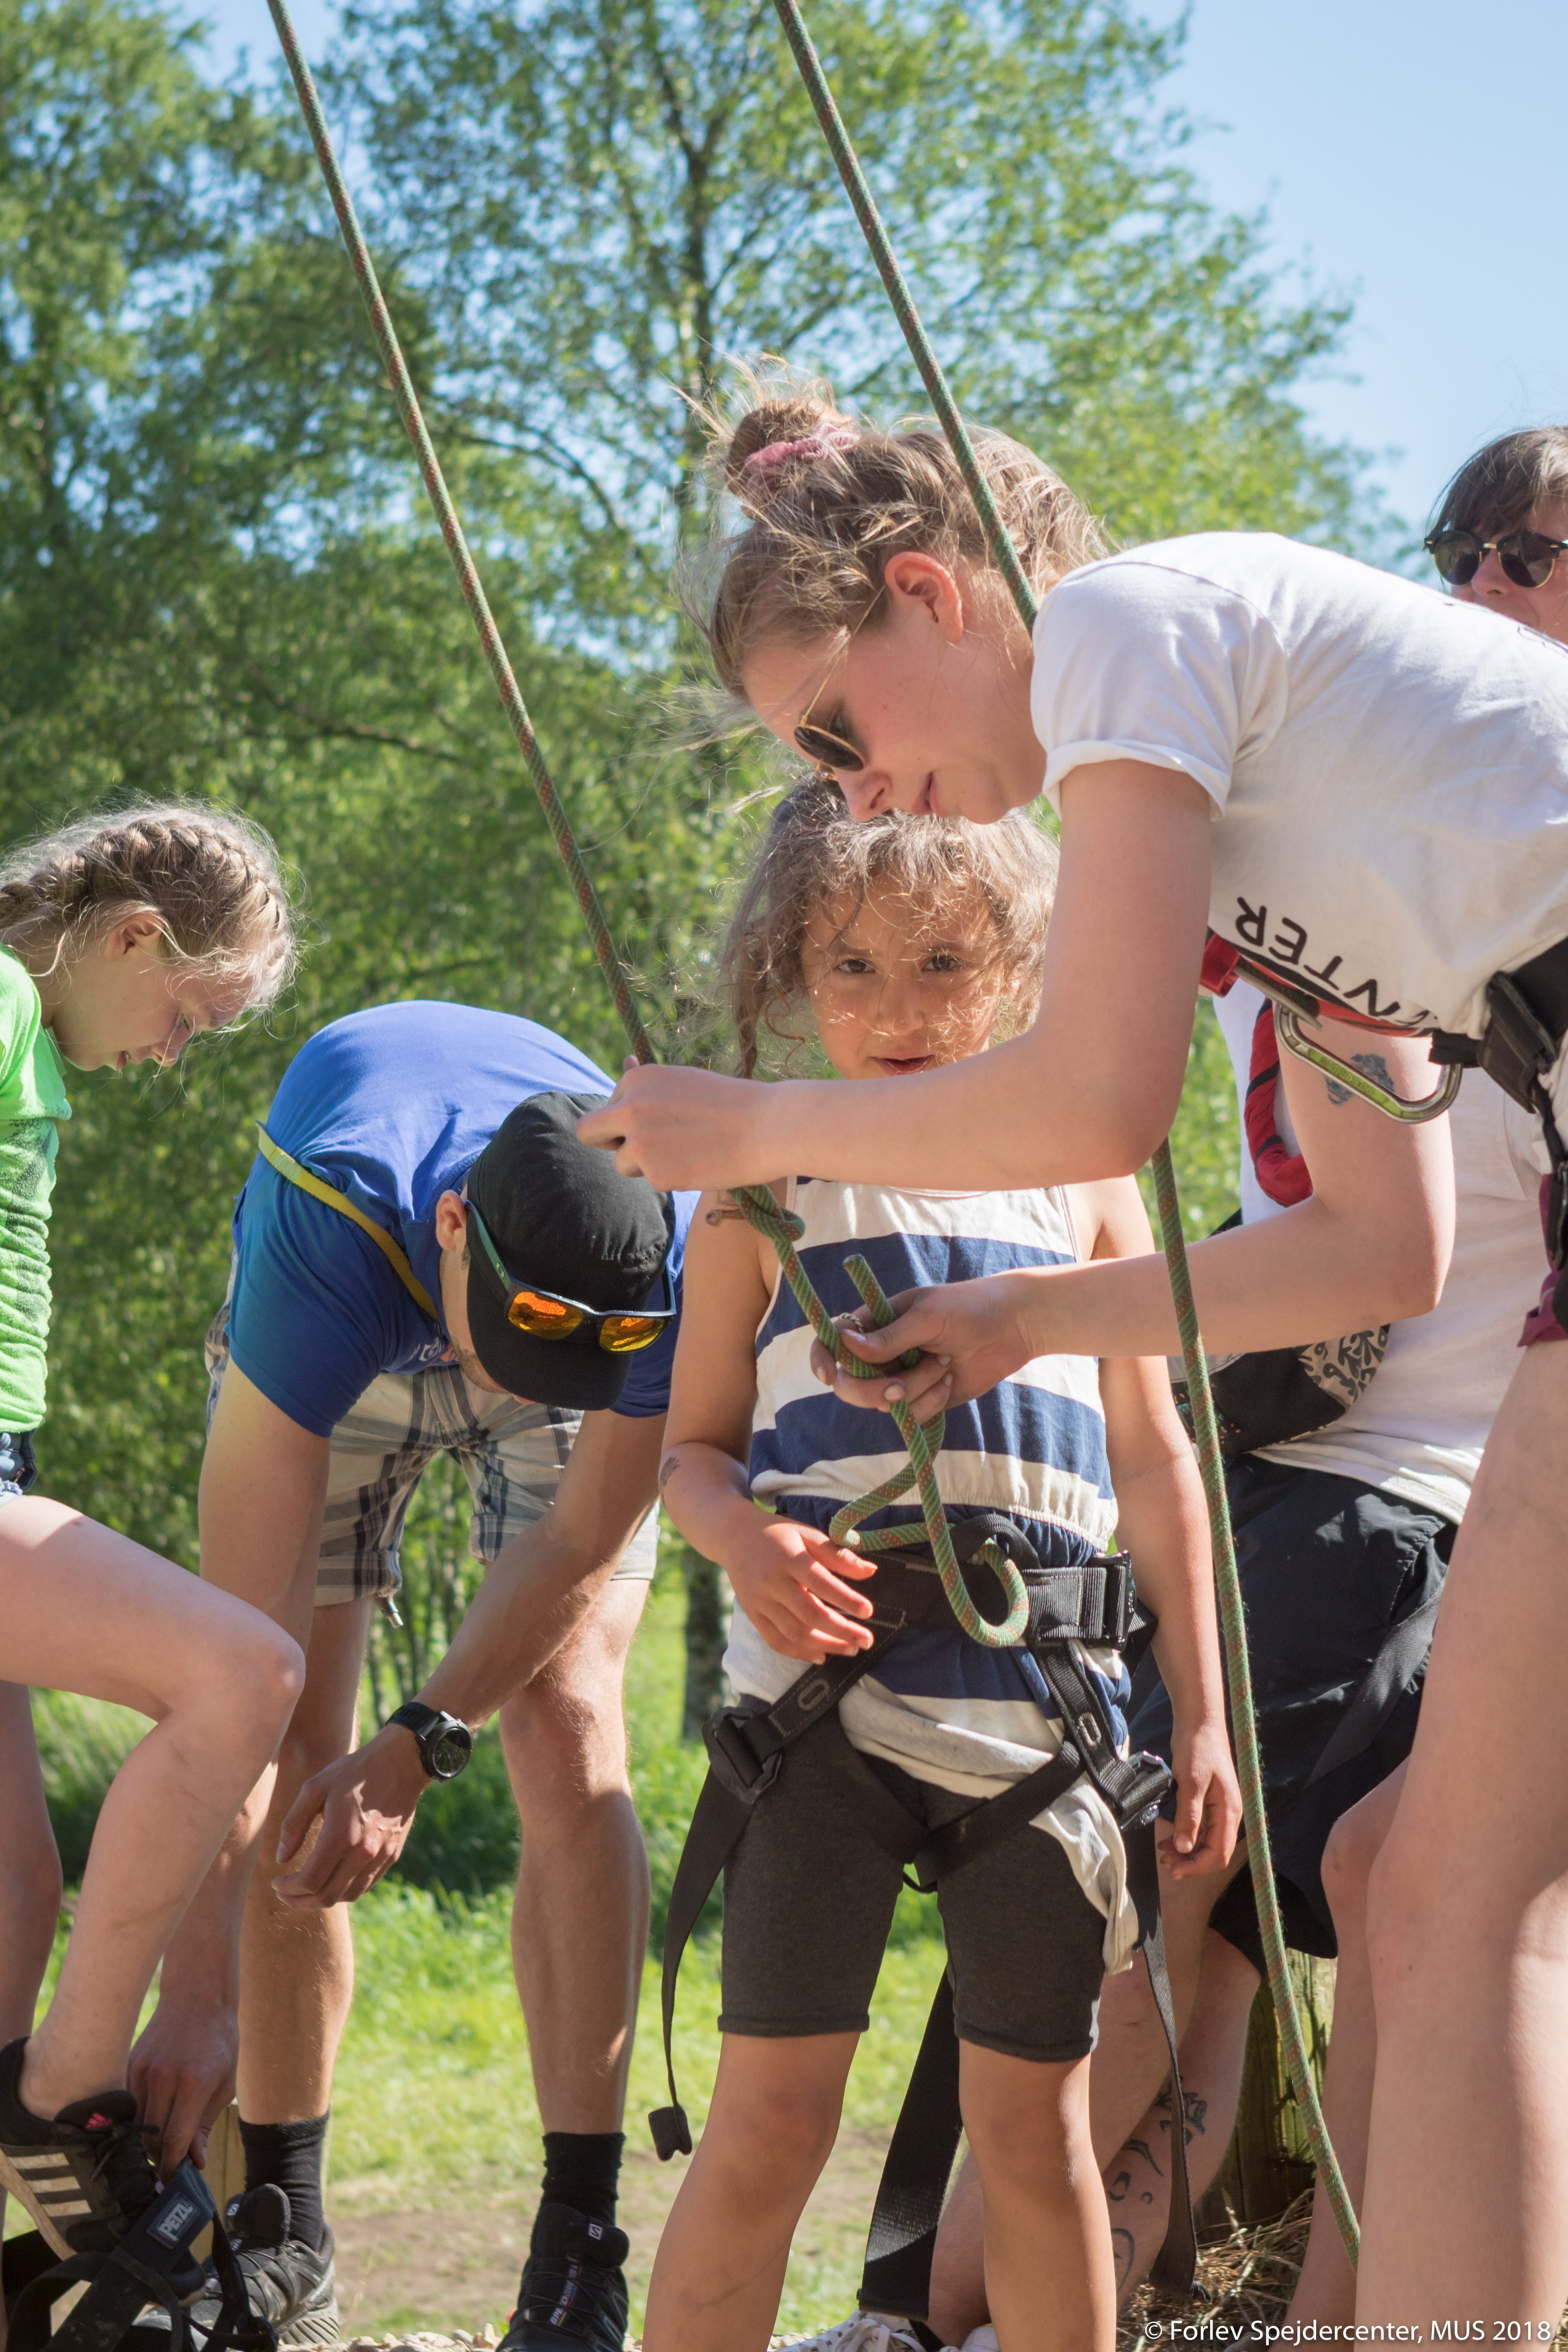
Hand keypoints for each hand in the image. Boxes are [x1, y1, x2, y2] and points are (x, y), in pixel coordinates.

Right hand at [130, 1997, 237, 2177]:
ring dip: (147, 2140)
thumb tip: (194, 2161)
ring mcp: (143, 2070)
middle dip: (160, 2158)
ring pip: (136, 2125)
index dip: (171, 2167)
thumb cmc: (218, 2042)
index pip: (174, 2140)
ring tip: (163, 2141)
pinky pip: (129, 2106)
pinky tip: (153, 2116)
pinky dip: (139, 2118)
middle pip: (151, 2138)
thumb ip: (205, 2125)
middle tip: (170, 2164)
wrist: (197, 1997)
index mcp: (194, 2083)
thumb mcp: (224, 2084)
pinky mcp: (130, 2065)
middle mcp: (164, 2077)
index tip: (172, 2181)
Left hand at [271, 1726, 430, 1908]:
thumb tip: (281, 1859)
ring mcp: (380, 1856)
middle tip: (285, 1894)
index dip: (288, 1889)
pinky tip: (333, 1877)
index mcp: (341, 1835)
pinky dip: (345, 1889)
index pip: (310, 1881)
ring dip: (323, 1899)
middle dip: (300, 1901)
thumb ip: (293, 1825)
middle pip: (327, 1897)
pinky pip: (365, 1885)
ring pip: (347, 1896)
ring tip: (307, 1889)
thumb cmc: (354, 1771)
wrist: (402, 1762)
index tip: (277, 1883)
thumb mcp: (315, 1788)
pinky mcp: (392, 1855)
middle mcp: (363, 1852)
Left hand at [575, 1064, 783, 1188]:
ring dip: (645, 1165)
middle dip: (607, 1142)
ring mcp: (639, 1140)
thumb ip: (649, 1086)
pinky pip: (651, 1181)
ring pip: (621, 1163)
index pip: (608, 1105)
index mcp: (637, 1078)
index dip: (627, 1119)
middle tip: (636, 1149)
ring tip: (687, 1154)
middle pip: (589, 1132)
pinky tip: (700, 1164)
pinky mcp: (654, 1172)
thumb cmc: (733, 1103)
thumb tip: (624, 1061)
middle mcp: (629, 1106)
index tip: (655, 1123)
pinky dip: (672, 1178)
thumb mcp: (685, 1081)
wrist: (769, 1126)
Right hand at [729, 1516, 878, 1663]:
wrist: (734, 1536)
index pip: (821, 1583)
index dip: (846, 1599)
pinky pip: (776, 1641)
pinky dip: (799, 1653)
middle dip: (841, 1631)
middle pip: (810, 1614)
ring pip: (794, 1633)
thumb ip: (837, 1554)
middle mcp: (772, 1582)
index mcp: (789, 1557)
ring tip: (851, 1649)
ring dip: (825, 1645)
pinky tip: (821, 1656)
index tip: (868, 1611)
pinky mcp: (753, 1615)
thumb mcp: (807, 1534)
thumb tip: (871, 1571)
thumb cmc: (779, 1534)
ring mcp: (760, 1602)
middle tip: (866, 1641)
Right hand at [806, 1277, 1035, 1416]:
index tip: (827, 1375)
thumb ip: (890, 1336)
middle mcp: (881, 1353)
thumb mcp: (928, 1316)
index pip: (832, 1341)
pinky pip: (910, 1415)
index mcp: (875, 1323)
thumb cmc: (969, 1308)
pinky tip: (949, 1381)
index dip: (821, 1359)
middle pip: (850, 1384)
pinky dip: (929, 1403)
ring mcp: (901, 1377)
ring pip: (882, 1402)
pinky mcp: (922, 1399)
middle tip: (898, 1386)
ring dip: (913, 1391)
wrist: (1013, 1327)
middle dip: (873, 1389)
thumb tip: (845, 1345)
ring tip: (943, 1365)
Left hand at [1158, 1722, 1242, 1880]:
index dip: (1197, 1867)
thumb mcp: (1190, 1783)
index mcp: (1229, 1811)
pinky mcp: (1210, 1802)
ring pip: (1207, 1842)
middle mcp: (1229, 1813)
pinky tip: (1170, 1837)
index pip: (1218, 1853)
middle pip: (1215, 1852)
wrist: (1199, 1723)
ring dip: (1187, 1852)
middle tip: (1165, 1862)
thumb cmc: (1197, 1748)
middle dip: (1191, 1862)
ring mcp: (1220, 1808)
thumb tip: (1184, 1849)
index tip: (1174, 1870)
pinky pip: (1202, 1830)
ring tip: (1163, 1851)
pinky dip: (1187, 1837)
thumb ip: (1188, 1817)